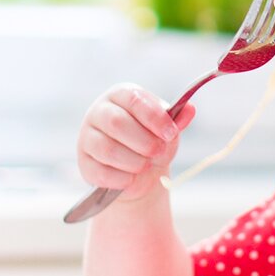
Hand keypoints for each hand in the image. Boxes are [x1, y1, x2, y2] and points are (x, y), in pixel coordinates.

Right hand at [75, 85, 196, 203]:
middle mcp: (100, 112)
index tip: (170, 133)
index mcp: (121, 96)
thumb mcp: (167, 130)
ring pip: (108, 149)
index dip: (154, 117)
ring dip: (134, 162)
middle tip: (158, 152)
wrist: (138, 173)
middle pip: (117, 123)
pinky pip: (101, 172)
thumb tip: (190, 109)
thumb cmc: (151, 143)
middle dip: (144, 142)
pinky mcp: (84, 163)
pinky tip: (131, 178)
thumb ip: (177, 120)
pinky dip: (122, 179)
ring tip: (145, 166)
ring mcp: (87, 137)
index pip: (134, 99)